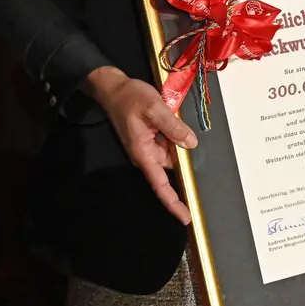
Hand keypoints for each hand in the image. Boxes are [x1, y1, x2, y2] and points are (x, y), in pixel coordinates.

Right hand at [87, 66, 198, 224]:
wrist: (114, 87)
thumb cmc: (130, 98)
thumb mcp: (154, 109)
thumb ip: (173, 127)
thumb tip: (191, 144)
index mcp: (143, 154)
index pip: (160, 185)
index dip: (173, 202)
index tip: (186, 218)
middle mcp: (146, 155)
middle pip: (171, 166)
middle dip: (182, 158)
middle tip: (183, 137)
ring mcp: (148, 147)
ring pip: (172, 153)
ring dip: (178, 140)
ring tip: (171, 118)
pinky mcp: (151, 138)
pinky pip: (169, 142)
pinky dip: (175, 135)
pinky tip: (174, 119)